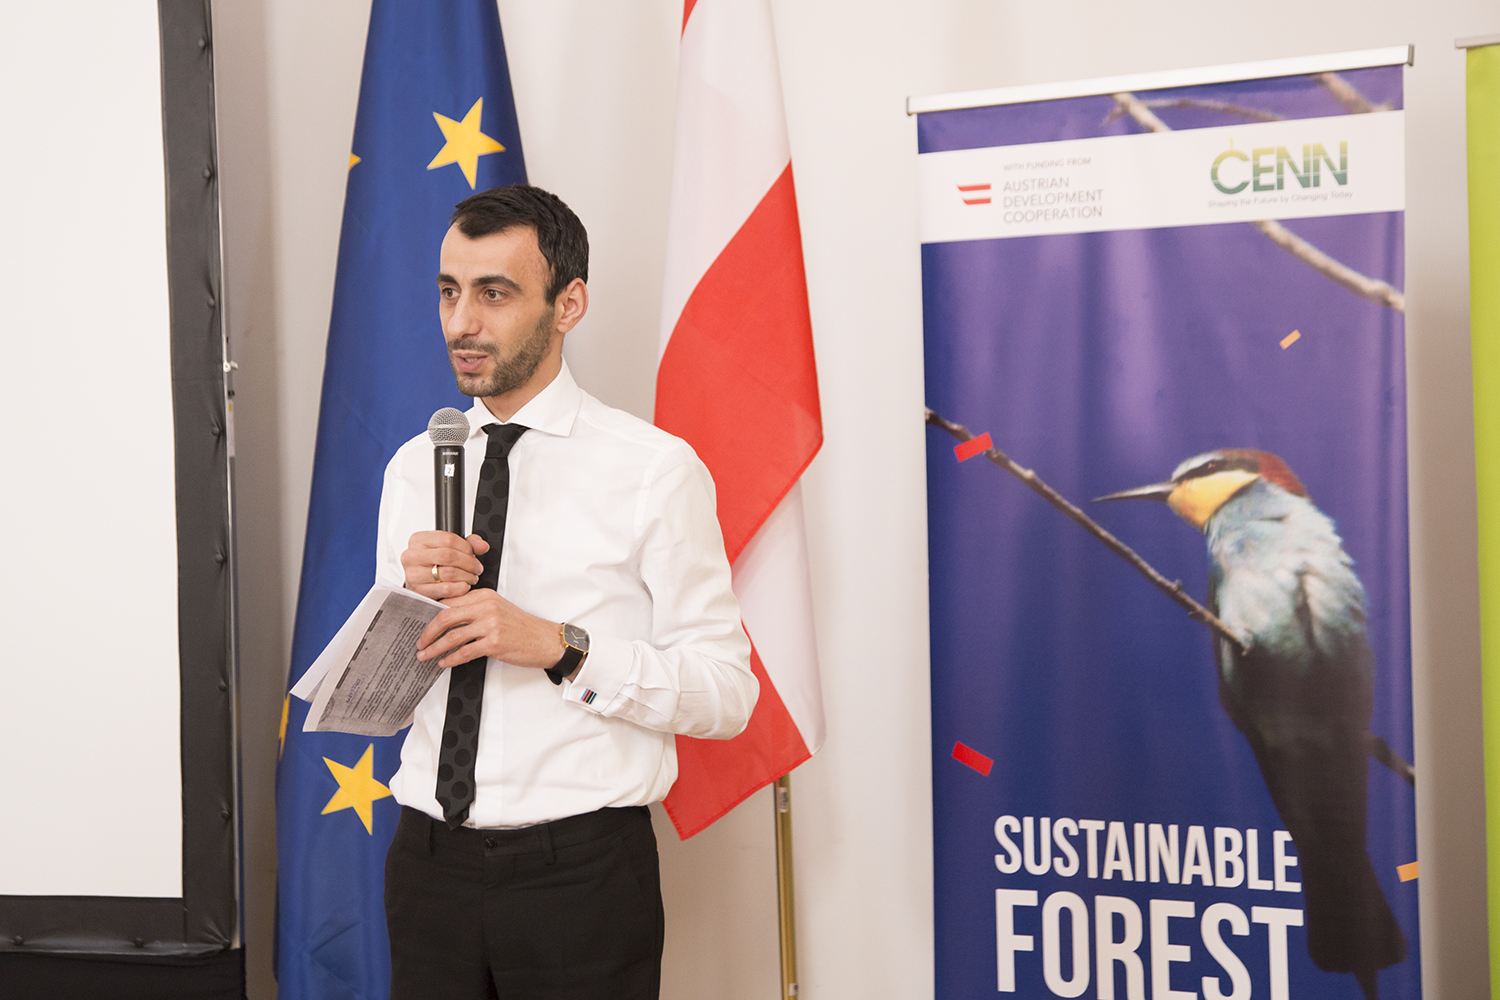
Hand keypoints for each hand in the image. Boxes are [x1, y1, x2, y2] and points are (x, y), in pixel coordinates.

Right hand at [401, 531, 486, 599]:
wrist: (418, 581)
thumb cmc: (431, 564)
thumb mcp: (447, 548)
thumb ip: (467, 544)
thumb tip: (482, 545)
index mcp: (418, 540)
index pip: (448, 539)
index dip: (466, 547)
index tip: (474, 554)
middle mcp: (412, 556)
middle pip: (449, 555)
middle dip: (469, 563)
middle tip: (477, 568)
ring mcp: (413, 574)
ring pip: (448, 573)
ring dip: (467, 576)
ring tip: (472, 577)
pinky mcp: (419, 591)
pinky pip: (446, 589)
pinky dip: (460, 588)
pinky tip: (463, 586)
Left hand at [416, 589, 564, 670]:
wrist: (545, 640)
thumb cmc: (522, 627)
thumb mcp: (498, 609)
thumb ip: (475, 610)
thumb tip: (447, 620)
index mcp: (485, 595)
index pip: (450, 601)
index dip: (432, 614)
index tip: (423, 625)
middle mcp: (487, 607)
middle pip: (446, 617)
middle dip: (428, 632)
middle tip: (420, 642)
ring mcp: (491, 625)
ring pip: (453, 636)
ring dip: (435, 648)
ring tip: (426, 656)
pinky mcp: (495, 643)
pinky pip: (465, 652)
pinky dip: (451, 659)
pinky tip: (444, 662)